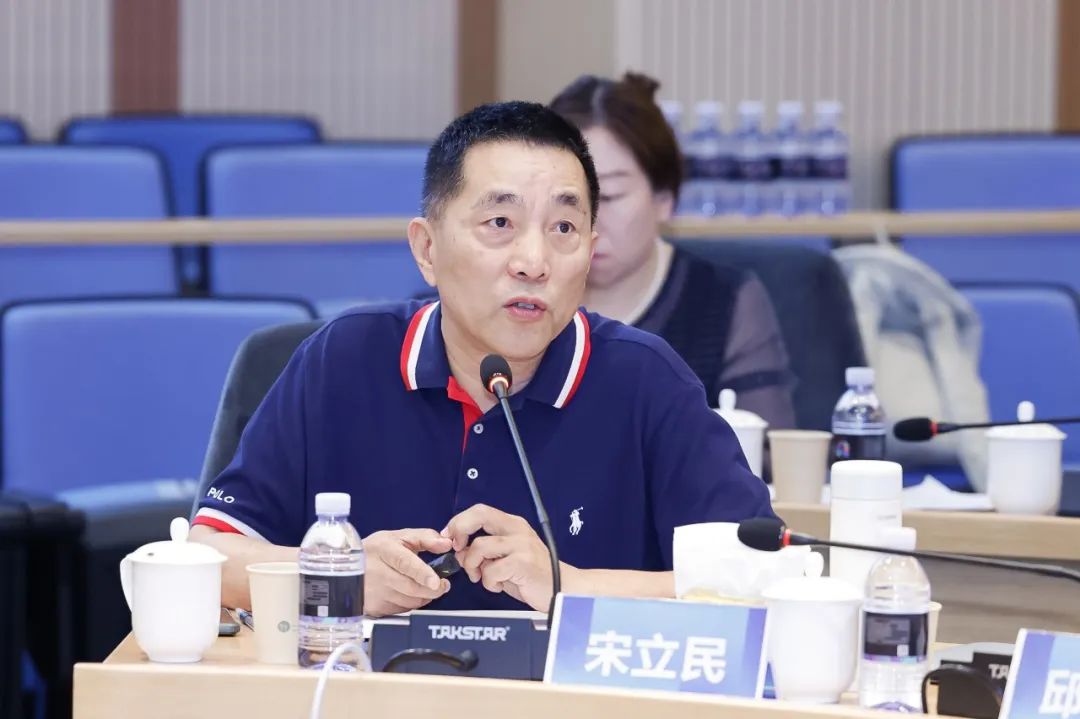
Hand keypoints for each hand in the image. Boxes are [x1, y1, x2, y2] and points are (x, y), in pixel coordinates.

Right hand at [362, 528, 452, 616]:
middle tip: (442, 585)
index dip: (422, 573)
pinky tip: (407, 593)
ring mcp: (374, 592)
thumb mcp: (399, 537)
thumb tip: (446, 544)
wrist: (346, 568)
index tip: (435, 582)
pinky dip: (410, 604)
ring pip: (409, 601)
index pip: (405, 563)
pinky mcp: (373, 607)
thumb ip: (426, 538)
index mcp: (384, 549)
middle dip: (432, 589)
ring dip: (422, 596)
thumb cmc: (376, 551)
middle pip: (410, 587)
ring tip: (424, 586)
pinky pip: (401, 610)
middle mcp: (377, 572)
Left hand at [442, 504, 557, 610]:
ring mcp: (521, 545)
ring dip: (473, 566)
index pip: (480, 511)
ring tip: (482, 577)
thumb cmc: (533, 575)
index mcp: (513, 524)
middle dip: (459, 530)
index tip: (449, 537)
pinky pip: (490, 571)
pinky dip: (489, 583)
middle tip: (457, 549)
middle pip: (479, 515)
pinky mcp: (522, 563)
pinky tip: (499, 585)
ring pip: (479, 547)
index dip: (459, 522)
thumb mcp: (506, 558)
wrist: (563, 590)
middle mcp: (517, 530)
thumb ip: (484, 552)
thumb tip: (459, 550)